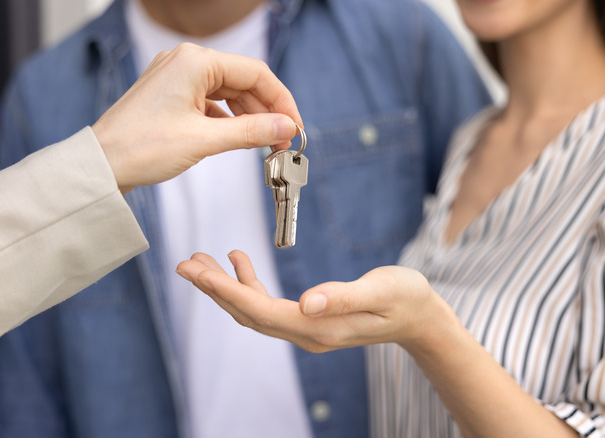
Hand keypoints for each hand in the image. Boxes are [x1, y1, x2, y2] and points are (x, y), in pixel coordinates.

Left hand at [92, 43, 302, 193]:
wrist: (101, 165)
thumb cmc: (141, 147)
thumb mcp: (205, 140)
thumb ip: (252, 131)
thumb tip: (286, 128)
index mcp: (195, 62)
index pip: (255, 74)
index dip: (281, 101)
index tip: (295, 127)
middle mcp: (186, 62)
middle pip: (243, 82)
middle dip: (266, 112)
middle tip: (283, 142)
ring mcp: (177, 78)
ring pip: (228, 93)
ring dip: (249, 117)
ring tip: (265, 144)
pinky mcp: (171, 95)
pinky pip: (210, 102)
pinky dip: (228, 120)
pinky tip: (237, 139)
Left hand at [176, 250, 440, 352]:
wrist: (420, 317)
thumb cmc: (406, 298)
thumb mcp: (381, 290)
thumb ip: (344, 296)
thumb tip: (307, 301)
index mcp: (319, 326)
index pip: (260, 310)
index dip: (225, 290)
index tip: (197, 271)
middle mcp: (307, 332)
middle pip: (248, 313)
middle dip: (213, 289)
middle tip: (184, 265)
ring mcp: (307, 328)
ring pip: (254, 310)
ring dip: (225, 287)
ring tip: (200, 261)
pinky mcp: (310, 319)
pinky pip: (268, 305)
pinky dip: (248, 284)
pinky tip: (240, 261)